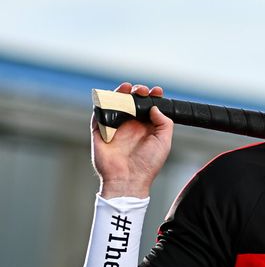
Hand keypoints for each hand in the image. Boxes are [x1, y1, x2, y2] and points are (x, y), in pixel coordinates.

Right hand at [91, 82, 173, 197]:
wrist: (128, 179)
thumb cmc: (148, 164)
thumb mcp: (164, 142)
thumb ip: (164, 123)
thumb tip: (155, 107)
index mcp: (146, 128)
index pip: (148, 107)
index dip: (152, 97)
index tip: (157, 91)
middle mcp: (130, 126)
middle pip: (131, 102)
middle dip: (137, 92)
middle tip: (142, 90)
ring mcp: (115, 128)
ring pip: (115, 104)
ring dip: (120, 93)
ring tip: (128, 87)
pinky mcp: (100, 132)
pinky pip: (99, 114)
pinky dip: (103, 103)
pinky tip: (111, 98)